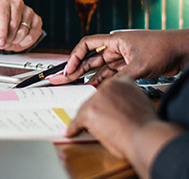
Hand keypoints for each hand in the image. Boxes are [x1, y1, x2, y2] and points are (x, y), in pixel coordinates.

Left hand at [0, 0, 41, 51]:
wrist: (8, 30)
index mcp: (3, 3)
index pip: (4, 16)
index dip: (2, 31)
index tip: (0, 42)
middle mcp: (17, 4)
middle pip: (14, 24)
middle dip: (8, 37)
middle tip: (5, 40)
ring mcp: (29, 11)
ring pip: (23, 31)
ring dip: (16, 40)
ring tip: (12, 38)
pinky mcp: (37, 19)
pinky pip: (32, 35)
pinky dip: (25, 42)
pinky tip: (21, 39)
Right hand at [48, 29, 188, 85]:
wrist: (182, 49)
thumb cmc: (162, 48)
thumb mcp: (140, 65)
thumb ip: (121, 77)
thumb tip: (106, 89)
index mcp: (115, 40)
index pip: (87, 44)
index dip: (75, 56)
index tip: (69, 68)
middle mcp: (116, 48)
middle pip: (90, 57)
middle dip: (76, 67)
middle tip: (64, 77)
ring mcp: (123, 57)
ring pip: (100, 67)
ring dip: (88, 75)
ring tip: (75, 83)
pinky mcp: (131, 66)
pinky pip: (112, 73)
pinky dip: (103, 80)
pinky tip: (95, 85)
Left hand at [65, 77, 183, 178]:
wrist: (147, 136)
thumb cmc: (148, 126)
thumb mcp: (141, 103)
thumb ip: (129, 99)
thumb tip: (121, 108)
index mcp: (122, 82)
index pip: (107, 90)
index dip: (106, 102)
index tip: (105, 109)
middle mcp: (108, 86)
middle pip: (94, 98)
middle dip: (96, 111)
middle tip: (99, 122)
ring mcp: (97, 98)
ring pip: (86, 109)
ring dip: (87, 120)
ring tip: (87, 128)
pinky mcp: (90, 112)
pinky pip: (78, 121)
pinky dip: (73, 129)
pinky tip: (70, 132)